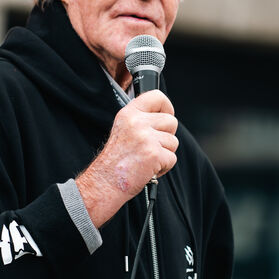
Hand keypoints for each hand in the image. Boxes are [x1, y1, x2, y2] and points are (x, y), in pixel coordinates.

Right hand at [76, 90, 178, 226]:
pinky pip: (172, 158)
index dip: (167, 107)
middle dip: (167, 136)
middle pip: (171, 121)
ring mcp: (146, 138)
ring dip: (164, 153)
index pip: (157, 96)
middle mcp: (137, 122)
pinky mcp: (154, 154)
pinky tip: (149, 168)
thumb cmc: (114, 160)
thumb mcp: (123, 129)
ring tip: (147, 159)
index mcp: (129, 113)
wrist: (105, 182)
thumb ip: (141, 119)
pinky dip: (164, 167)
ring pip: (173, 142)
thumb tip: (164, 116)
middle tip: (152, 146)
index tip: (165, 116)